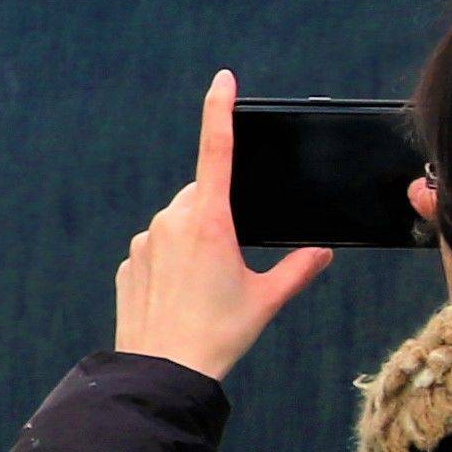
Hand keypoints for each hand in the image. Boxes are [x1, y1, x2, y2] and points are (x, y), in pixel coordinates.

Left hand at [113, 73, 329, 379]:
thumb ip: (299, 269)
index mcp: (209, 219)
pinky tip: (182, 296)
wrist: (162, 371)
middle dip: (220, 215)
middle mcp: (172, 220)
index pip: (215, 149)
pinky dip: (172, 261)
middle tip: (232, 264)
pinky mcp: (129, 261)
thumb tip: (322, 252)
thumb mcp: (266, 300)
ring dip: (195, 239)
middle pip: (202, 195)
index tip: (223, 80)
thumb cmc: (217, 335)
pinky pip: (157, 248)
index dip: (220, 110)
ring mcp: (146, 239)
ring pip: (178, 222)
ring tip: (206, 289)